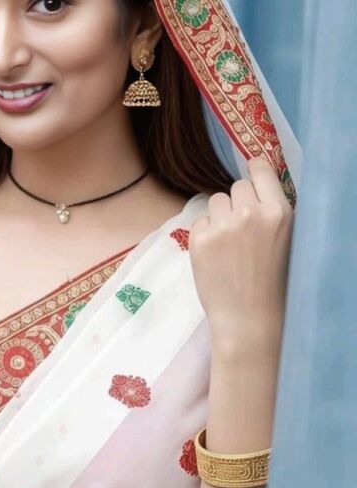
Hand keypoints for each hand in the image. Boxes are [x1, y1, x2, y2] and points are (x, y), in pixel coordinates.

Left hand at [188, 157, 294, 346]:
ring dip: (219, 216)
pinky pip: (199, 221)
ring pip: (215, 200)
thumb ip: (272, 212)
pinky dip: (205, 234)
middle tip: (242, 229)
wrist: (250, 318)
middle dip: (237, 202)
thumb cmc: (273, 282)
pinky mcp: (200, 240)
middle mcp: (250, 213)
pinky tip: (216, 255)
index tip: (251, 183)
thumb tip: (255, 185)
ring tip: (228, 244)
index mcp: (279, 211)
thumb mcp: (286, 239)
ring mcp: (223, 226)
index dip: (253, 173)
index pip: (260, 168)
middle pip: (236, 186)